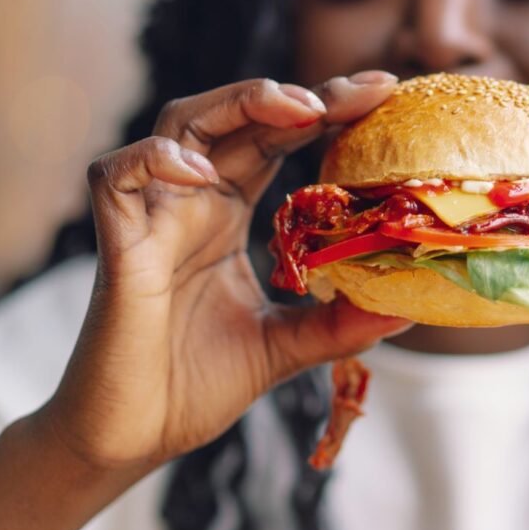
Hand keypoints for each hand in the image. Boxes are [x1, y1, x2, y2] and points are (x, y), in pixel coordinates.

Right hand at [41, 72, 411, 471]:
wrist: (131, 438)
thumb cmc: (195, 386)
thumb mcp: (287, 347)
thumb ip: (340, 323)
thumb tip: (412, 306)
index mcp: (227, 215)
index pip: (277, 140)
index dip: (324, 110)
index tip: (383, 92)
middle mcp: (192, 203)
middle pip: (237, 117)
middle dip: (298, 95)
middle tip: (360, 91)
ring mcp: (153, 218)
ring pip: (180, 124)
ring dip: (237, 104)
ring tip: (299, 109)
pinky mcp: (117, 245)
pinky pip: (116, 176)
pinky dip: (154, 160)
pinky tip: (204, 173)